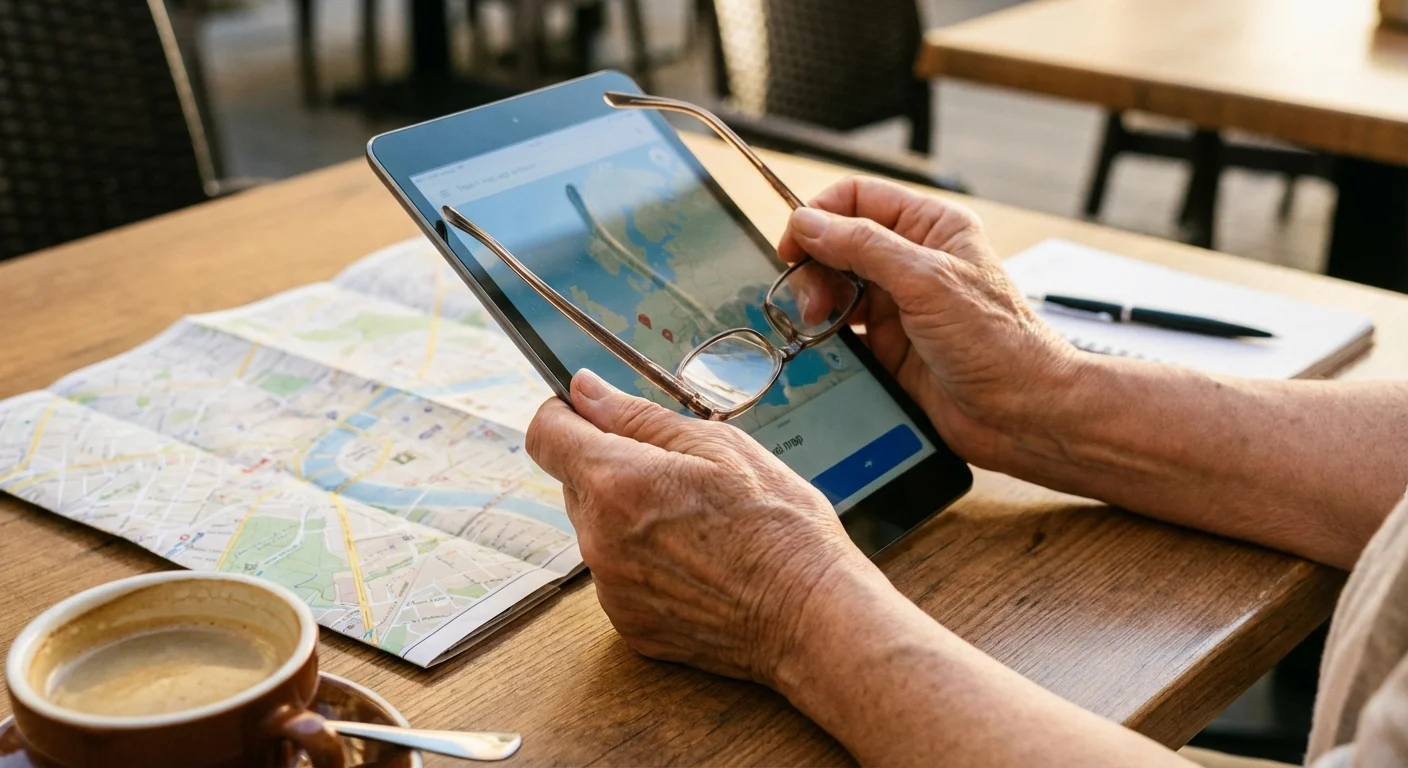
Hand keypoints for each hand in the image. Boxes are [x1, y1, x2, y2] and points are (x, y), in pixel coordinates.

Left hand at [525, 370, 879, 683]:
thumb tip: (585, 391)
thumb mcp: (719, 447)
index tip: (591, 415)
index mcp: (617, 483)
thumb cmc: (779, 527)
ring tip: (698, 525)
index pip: (545, 434)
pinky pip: (620, 575)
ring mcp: (611, 589)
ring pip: (600, 530)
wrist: (811, 617)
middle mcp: (599, 540)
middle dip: (614, 468)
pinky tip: (699, 563)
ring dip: (631, 518)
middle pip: (576, 483)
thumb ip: (639, 416)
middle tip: (679, 475)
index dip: (565, 415)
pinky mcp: (629, 624)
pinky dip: (647, 563)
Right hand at [777, 176, 1081, 466]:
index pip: (860, 198)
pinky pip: (842, 329)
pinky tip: (822, 342)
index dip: (821, 215)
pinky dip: (825, 333)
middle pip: (840, 243)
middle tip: (806, 294)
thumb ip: (864, 246)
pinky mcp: (889, 345)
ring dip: (817, 300)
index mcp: (932, 227)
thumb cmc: (997, 343)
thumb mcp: (926, 281)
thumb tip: (809, 223)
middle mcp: (914, 260)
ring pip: (836, 286)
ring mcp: (900, 304)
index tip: (794, 244)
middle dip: (815, 264)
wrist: (1020, 413)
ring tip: (816, 322)